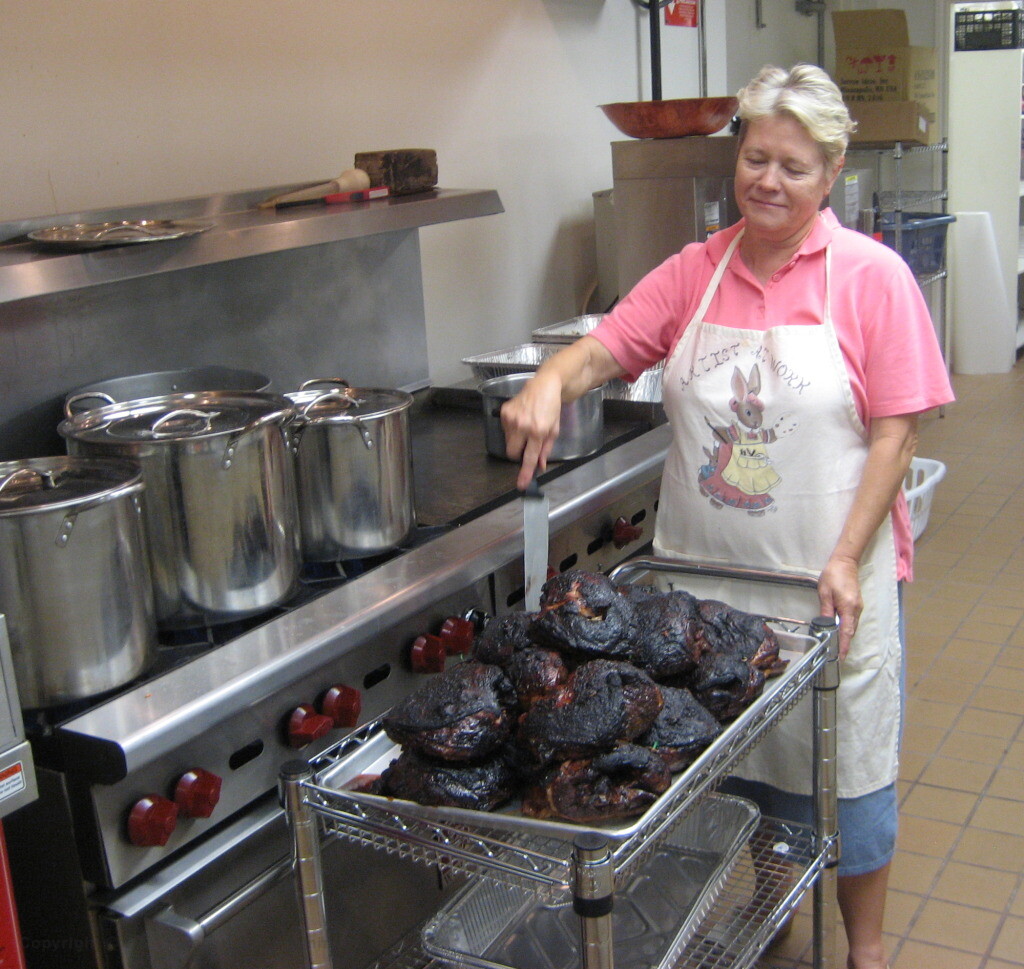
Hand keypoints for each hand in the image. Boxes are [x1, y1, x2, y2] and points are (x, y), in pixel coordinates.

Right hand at [500, 373, 562, 489]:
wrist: (545, 385)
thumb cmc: (551, 408)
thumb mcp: (554, 430)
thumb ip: (545, 449)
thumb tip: (539, 465)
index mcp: (538, 432)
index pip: (529, 457)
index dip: (525, 473)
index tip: (521, 484)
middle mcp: (523, 426)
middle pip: (512, 453)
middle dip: (518, 453)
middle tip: (526, 446)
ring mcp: (511, 418)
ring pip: (508, 441)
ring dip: (516, 439)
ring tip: (526, 426)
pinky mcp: (504, 411)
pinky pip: (505, 430)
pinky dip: (512, 429)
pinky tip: (520, 419)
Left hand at [817, 554, 861, 660]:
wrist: (845, 563)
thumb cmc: (833, 576)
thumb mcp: (824, 593)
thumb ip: (826, 610)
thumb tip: (825, 625)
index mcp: (848, 607)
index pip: (846, 631)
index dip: (844, 645)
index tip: (841, 657)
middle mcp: (856, 610)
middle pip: (850, 631)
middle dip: (844, 643)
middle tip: (834, 654)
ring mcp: (859, 607)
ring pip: (852, 627)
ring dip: (845, 636)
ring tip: (835, 646)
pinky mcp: (857, 605)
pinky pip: (853, 620)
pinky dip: (847, 628)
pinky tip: (838, 631)